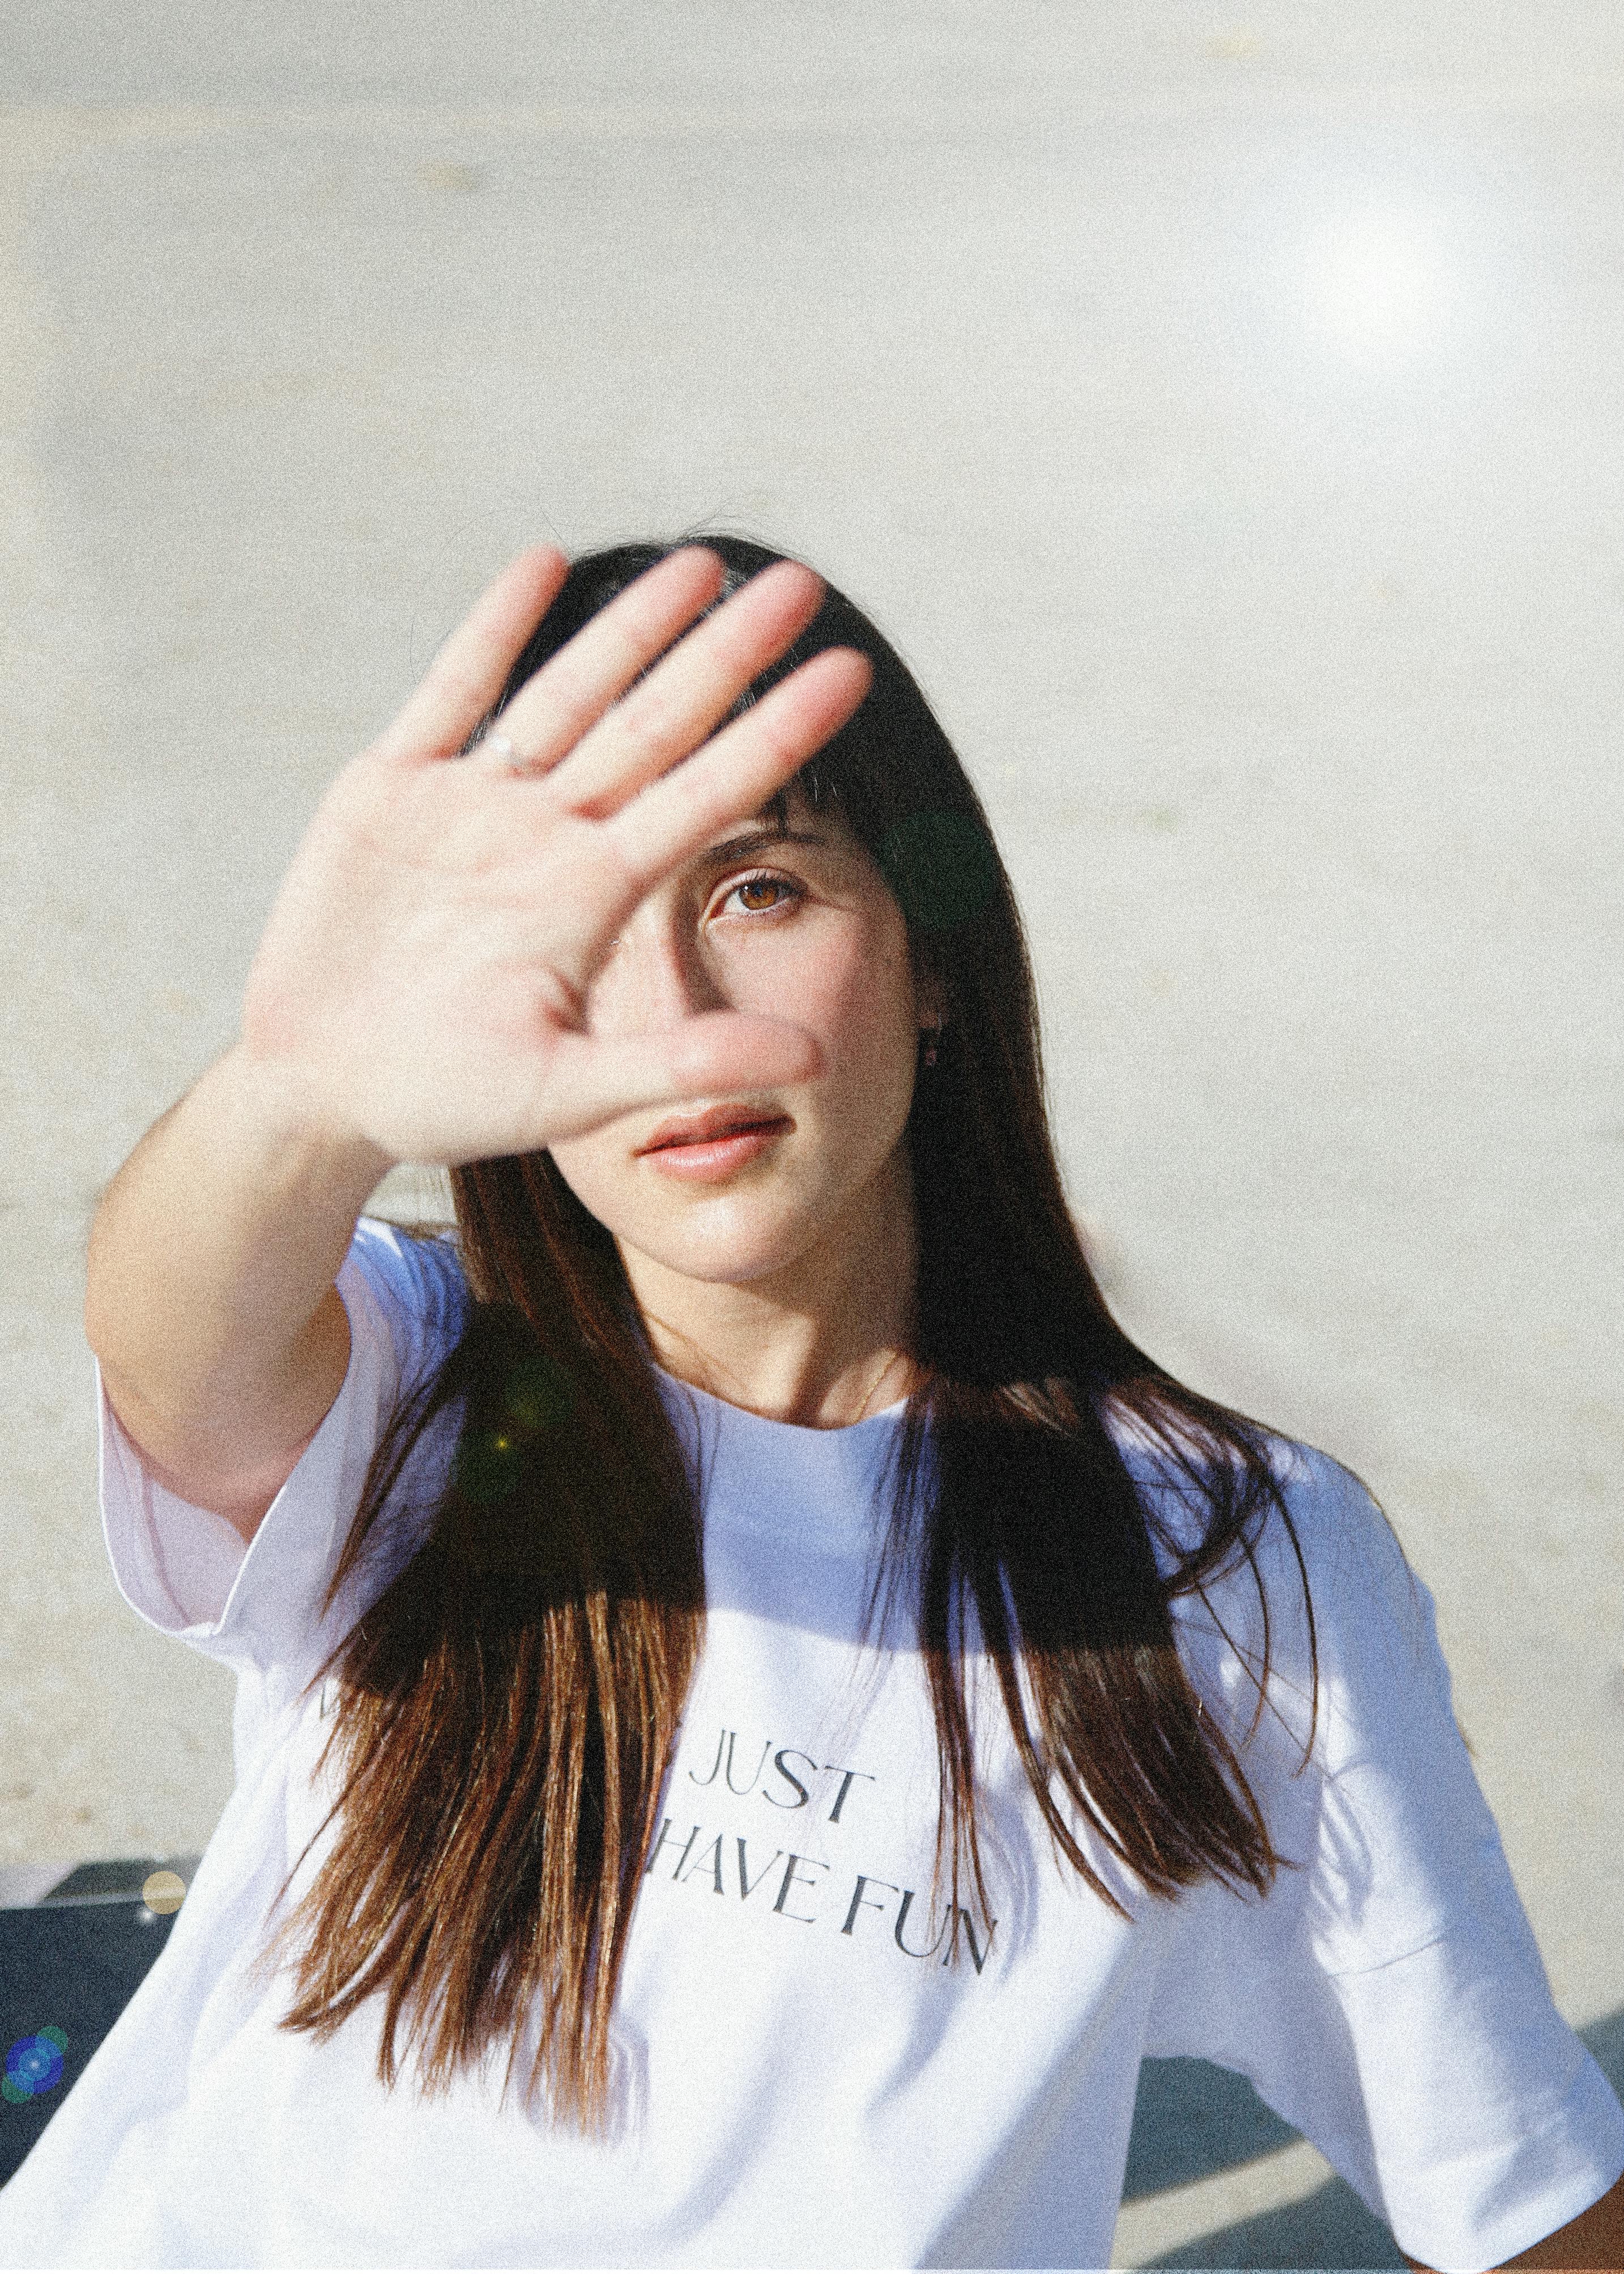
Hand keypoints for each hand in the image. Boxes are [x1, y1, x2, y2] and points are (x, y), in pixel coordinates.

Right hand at [238, 545, 871, 1167]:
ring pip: (569, 693)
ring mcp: (472, 805)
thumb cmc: (443, 1101)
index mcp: (594, 897)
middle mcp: (548, 837)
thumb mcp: (570, 1094)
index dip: (778, 733)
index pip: (710, 795)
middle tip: (802, 583)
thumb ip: (684, 1064)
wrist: (320, 1090)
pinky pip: (451, 690)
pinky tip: (545, 564)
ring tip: (700, 564)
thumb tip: (818, 1062)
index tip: (849, 671)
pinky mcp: (390, 787)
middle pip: (656, 725)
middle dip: (726, 653)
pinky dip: (494, 629)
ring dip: (631, 626)